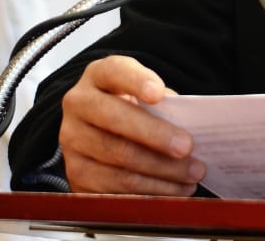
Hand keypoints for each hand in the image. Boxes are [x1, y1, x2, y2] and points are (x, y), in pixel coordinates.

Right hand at [58, 55, 205, 194]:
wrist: (99, 131)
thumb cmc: (132, 107)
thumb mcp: (145, 94)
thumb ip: (164, 104)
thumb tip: (192, 127)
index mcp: (98, 75)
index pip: (115, 72)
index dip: (136, 81)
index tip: (158, 93)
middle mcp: (78, 105)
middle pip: (115, 120)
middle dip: (156, 135)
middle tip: (187, 147)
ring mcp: (72, 141)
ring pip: (118, 158)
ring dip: (160, 170)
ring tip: (190, 174)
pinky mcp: (76, 174)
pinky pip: (114, 188)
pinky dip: (149, 192)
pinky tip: (173, 190)